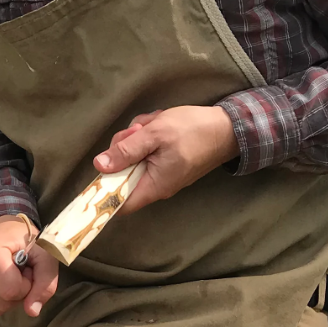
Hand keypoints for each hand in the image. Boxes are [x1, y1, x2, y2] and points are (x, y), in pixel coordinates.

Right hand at [0, 215, 58, 317]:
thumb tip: (32, 311)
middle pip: (2, 302)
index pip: (11, 290)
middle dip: (18, 292)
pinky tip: (0, 280)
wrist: (2, 227)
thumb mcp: (45, 255)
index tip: (26, 267)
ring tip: (9, 273)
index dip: (26, 284)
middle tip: (19, 270)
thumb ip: (46, 282)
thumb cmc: (25, 239)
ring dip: (8, 297)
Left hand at [93, 106, 238, 213]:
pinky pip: (148, 152)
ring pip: (134, 158)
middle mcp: (157, 185)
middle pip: (123, 173)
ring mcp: (163, 173)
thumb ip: (126, 150)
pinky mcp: (167, 162)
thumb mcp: (155, 134)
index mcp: (154, 185)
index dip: (104, 190)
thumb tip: (99, 165)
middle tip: (137, 130)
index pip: (119, 203)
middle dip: (124, 147)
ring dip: (138, 137)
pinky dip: (149, 137)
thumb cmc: (193, 131)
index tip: (99, 168)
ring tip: (154, 124)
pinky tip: (159, 124)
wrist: (228, 127)